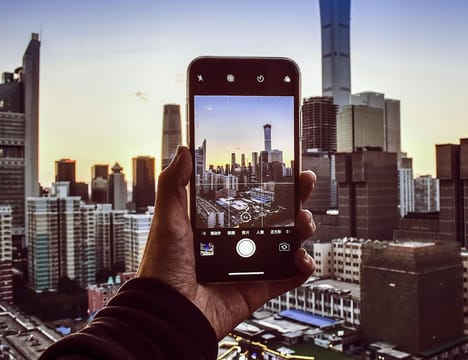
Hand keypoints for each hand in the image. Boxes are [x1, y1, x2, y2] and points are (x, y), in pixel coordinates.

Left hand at [136, 146, 315, 338]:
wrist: (168, 311)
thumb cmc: (162, 269)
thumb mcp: (167, 219)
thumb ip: (174, 184)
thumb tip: (183, 151)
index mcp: (220, 225)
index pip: (253, 198)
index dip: (271, 183)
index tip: (284, 168)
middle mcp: (239, 243)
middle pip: (278, 216)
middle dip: (296, 199)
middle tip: (304, 183)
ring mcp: (252, 266)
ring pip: (289, 242)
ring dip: (303, 229)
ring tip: (303, 221)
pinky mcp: (259, 288)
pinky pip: (289, 277)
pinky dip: (302, 267)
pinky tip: (301, 256)